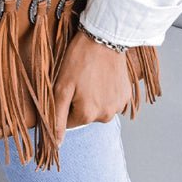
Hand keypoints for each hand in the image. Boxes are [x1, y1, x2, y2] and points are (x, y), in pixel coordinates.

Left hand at [53, 27, 130, 145]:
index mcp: (87, 114)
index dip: (64, 104)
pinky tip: (102, 76)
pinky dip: (105, 92)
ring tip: (91, 75)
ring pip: (98, 108)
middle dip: (78, 101)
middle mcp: (105, 116)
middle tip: (78, 78)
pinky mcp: (126, 96)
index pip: (68, 122)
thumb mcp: (62, 85)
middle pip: (84, 115)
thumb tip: (56, 143)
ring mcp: (118, 106)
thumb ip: (58, 116)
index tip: (66, 87)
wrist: (105, 37)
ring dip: (93, 96)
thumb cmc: (80, 58)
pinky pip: (111, 100)